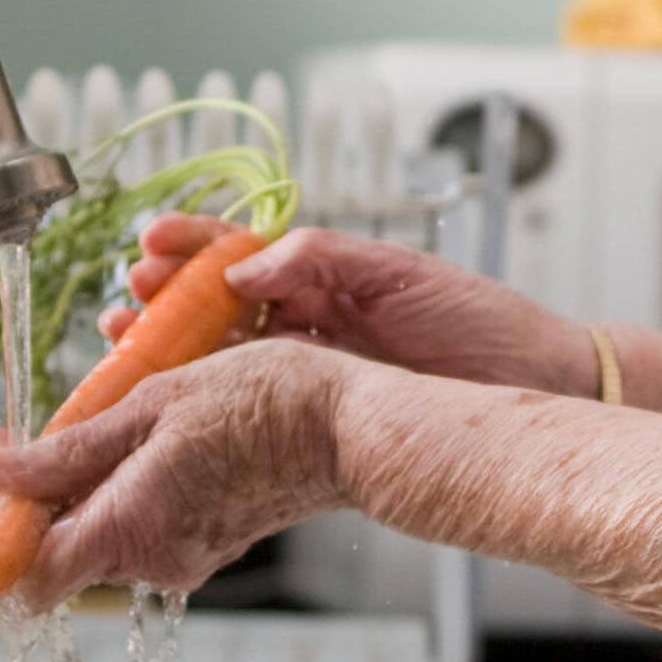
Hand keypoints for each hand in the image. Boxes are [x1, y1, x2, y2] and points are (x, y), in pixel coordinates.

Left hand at [0, 337, 358, 607]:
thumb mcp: (155, 403)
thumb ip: (67, 449)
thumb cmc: (267, 401)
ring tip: (44, 435)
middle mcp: (152, 558)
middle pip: (51, 557)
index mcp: (132, 527)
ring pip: (88, 539)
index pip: (25, 576)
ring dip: (54, 495)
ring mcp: (181, 555)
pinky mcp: (202, 542)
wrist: (353, 426)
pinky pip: (130, 528)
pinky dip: (102, 494)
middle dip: (8, 505)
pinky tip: (105, 448)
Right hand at [100, 220, 596, 395]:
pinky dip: (207, 402)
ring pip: (223, 357)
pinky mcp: (321, 418)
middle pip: (216, 307)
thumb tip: (246, 266)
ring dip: (171, 350)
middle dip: (165, 300)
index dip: (194, 247)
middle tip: (128, 299)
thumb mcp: (401, 273)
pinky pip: (251, 408)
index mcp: (327, 277)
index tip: (152, 243)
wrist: (535, 383)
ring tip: (126, 343)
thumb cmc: (481, 321)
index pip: (243, 254)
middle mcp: (310, 323)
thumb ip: (322, 259)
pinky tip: (172, 402)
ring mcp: (312, 371)